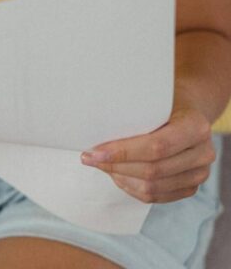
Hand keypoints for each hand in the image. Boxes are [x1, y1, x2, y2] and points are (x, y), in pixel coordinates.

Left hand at [81, 107, 215, 202]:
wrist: (190, 110)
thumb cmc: (166, 100)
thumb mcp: (154, 97)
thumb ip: (135, 112)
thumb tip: (95, 126)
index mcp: (196, 127)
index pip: (157, 146)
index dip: (124, 151)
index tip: (95, 151)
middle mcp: (203, 153)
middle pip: (153, 170)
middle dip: (116, 166)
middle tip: (90, 157)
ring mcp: (199, 173)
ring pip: (153, 187)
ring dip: (121, 178)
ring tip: (101, 165)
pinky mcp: (190, 186)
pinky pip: (157, 196)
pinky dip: (132, 188)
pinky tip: (117, 175)